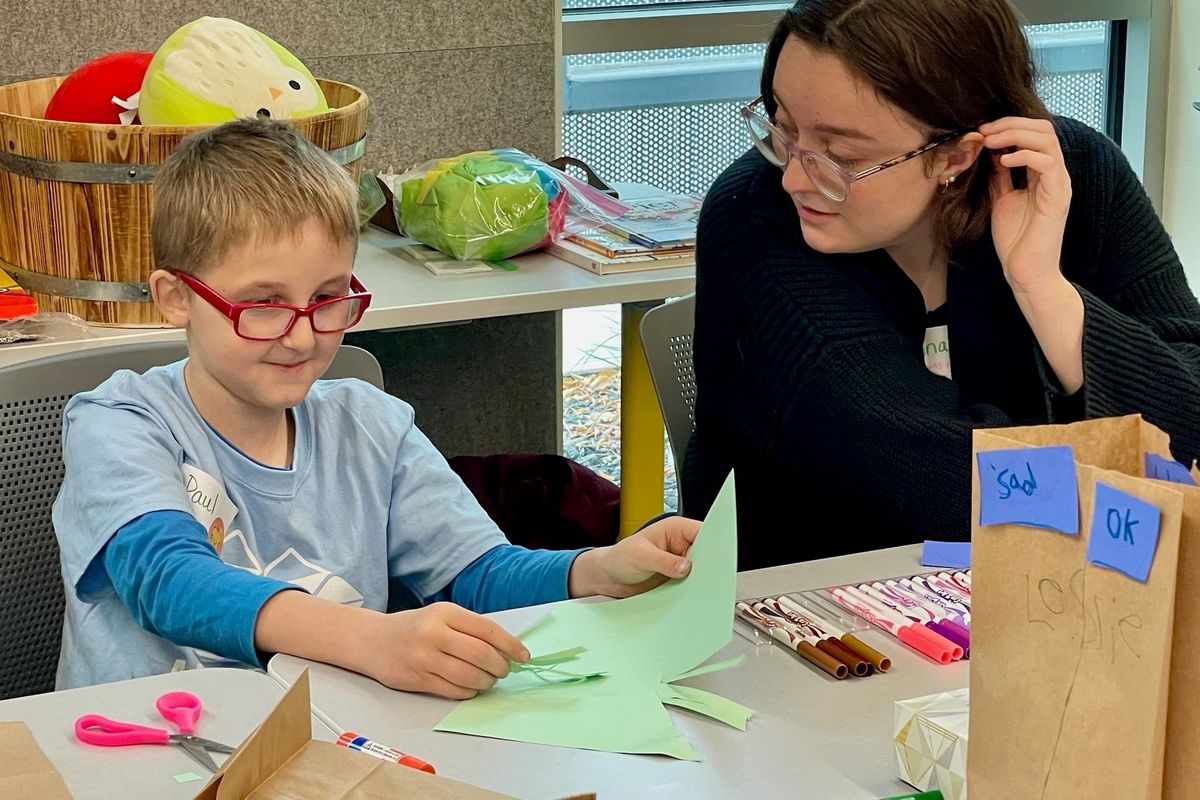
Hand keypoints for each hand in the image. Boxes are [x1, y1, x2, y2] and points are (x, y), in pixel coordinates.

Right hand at [356, 602, 528, 698]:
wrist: (372, 641)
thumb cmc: (414, 628)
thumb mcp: (441, 616)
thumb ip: (469, 629)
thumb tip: (507, 648)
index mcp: (445, 612)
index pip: (488, 630)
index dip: (510, 645)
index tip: (523, 655)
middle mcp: (434, 633)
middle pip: (481, 654)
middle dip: (500, 666)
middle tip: (504, 670)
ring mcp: (424, 658)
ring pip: (469, 676)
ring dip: (486, 681)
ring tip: (488, 679)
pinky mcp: (417, 680)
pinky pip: (454, 690)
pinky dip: (469, 691)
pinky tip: (471, 686)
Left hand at [569, 515, 701, 598]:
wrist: (609, 577)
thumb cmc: (620, 558)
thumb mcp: (640, 557)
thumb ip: (663, 561)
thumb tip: (686, 567)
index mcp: (675, 529)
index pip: (703, 532)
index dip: (714, 544)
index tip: (718, 559)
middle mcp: (682, 544)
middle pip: (707, 553)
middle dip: (710, 566)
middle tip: (710, 580)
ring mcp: (681, 562)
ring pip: (702, 570)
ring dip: (702, 581)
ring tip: (701, 591)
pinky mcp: (679, 579)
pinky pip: (693, 584)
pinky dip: (694, 591)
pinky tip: (694, 597)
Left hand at [979, 117, 1071, 295]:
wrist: (1025, 271)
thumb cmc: (1015, 240)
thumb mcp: (1001, 199)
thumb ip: (998, 176)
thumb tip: (989, 152)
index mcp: (1042, 173)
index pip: (1033, 133)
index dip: (1008, 126)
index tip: (981, 130)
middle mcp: (1055, 174)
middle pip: (1043, 128)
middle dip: (1011, 124)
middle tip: (984, 130)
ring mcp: (1059, 184)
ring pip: (1047, 139)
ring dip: (1015, 134)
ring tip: (990, 141)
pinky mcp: (1058, 197)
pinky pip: (1048, 163)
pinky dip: (1025, 155)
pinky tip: (1004, 161)